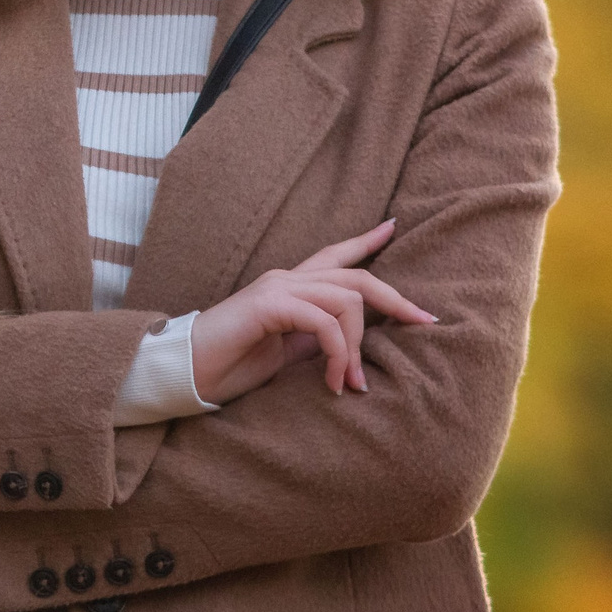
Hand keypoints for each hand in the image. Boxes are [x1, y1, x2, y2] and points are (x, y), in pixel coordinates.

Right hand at [188, 220, 437, 403]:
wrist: (187, 372)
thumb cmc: (231, 365)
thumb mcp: (286, 354)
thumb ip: (315, 340)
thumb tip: (352, 346)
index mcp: (290, 287)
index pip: (335, 256)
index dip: (366, 241)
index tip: (394, 228)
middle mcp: (287, 279)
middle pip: (355, 277)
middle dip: (395, 299)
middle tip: (424, 320)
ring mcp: (277, 288)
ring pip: (346, 299)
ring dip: (358, 346)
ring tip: (353, 383)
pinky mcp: (269, 305)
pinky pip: (323, 321)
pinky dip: (338, 352)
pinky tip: (335, 382)